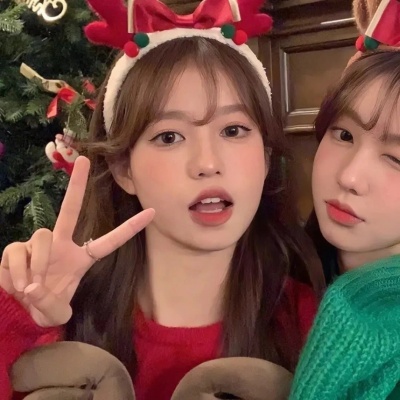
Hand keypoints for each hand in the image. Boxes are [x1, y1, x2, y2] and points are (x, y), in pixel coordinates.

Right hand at [0, 156, 154, 326]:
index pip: (109, 241)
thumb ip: (50, 304)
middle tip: (85, 160)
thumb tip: (32, 287)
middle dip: (77, 185)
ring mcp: (40, 244)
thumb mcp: (56, 314)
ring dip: (37, 266)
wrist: (18, 309)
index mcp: (81, 259)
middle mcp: (62, 245)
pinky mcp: (17, 247)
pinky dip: (16, 272)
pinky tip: (16, 285)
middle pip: (71, 210)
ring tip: (30, 288)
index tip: (152, 212)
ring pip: (42, 237)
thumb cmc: (45, 307)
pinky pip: (18, 252)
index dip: (130, 228)